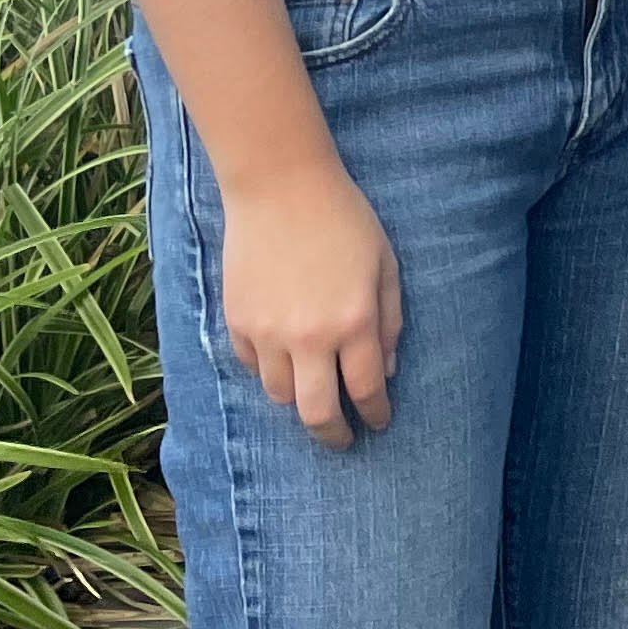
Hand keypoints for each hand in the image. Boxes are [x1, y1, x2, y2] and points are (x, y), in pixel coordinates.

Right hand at [219, 157, 403, 448]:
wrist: (280, 188)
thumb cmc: (344, 219)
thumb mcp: (385, 265)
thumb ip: (390, 320)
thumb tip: (387, 370)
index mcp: (354, 322)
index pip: (366, 390)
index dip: (375, 413)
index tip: (379, 422)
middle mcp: (310, 337)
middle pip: (317, 414)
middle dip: (334, 436)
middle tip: (343, 440)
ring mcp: (269, 333)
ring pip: (280, 396)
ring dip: (300, 401)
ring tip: (313, 394)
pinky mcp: (237, 323)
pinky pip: (254, 367)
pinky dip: (271, 371)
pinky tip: (284, 360)